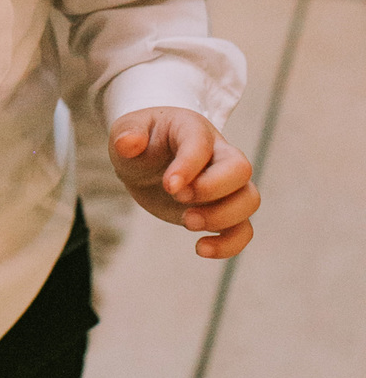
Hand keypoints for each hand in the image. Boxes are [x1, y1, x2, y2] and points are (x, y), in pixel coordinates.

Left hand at [109, 107, 258, 258]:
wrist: (147, 160)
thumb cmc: (141, 140)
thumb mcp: (126, 130)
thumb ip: (128, 134)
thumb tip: (128, 143)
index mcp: (192, 129)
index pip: (202, 143)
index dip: (189, 165)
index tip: (169, 186)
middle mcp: (217, 154)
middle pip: (241, 168)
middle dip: (212, 189)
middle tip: (178, 199)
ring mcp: (224, 184)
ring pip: (249, 199)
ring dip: (223, 217)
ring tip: (187, 222)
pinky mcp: (221, 210)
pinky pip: (243, 229)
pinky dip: (229, 244)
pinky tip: (200, 248)